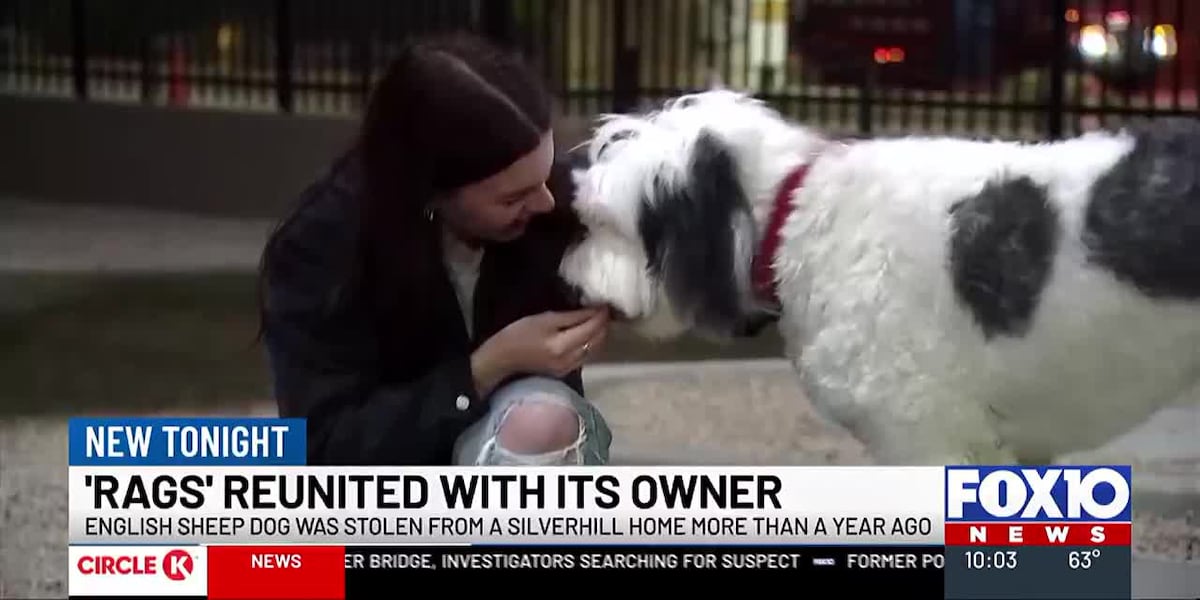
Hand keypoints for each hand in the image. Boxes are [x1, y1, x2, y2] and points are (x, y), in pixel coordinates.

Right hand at [470, 307, 610, 395]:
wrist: (502, 358)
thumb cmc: (518, 334)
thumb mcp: (544, 319)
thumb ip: (570, 316)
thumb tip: (593, 311)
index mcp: (563, 346)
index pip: (591, 328)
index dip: (600, 315)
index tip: (605, 303)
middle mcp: (570, 360)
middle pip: (597, 341)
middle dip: (603, 325)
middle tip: (605, 309)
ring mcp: (569, 368)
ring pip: (594, 350)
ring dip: (599, 335)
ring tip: (599, 320)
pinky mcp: (566, 371)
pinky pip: (586, 356)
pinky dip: (591, 344)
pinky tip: (589, 334)